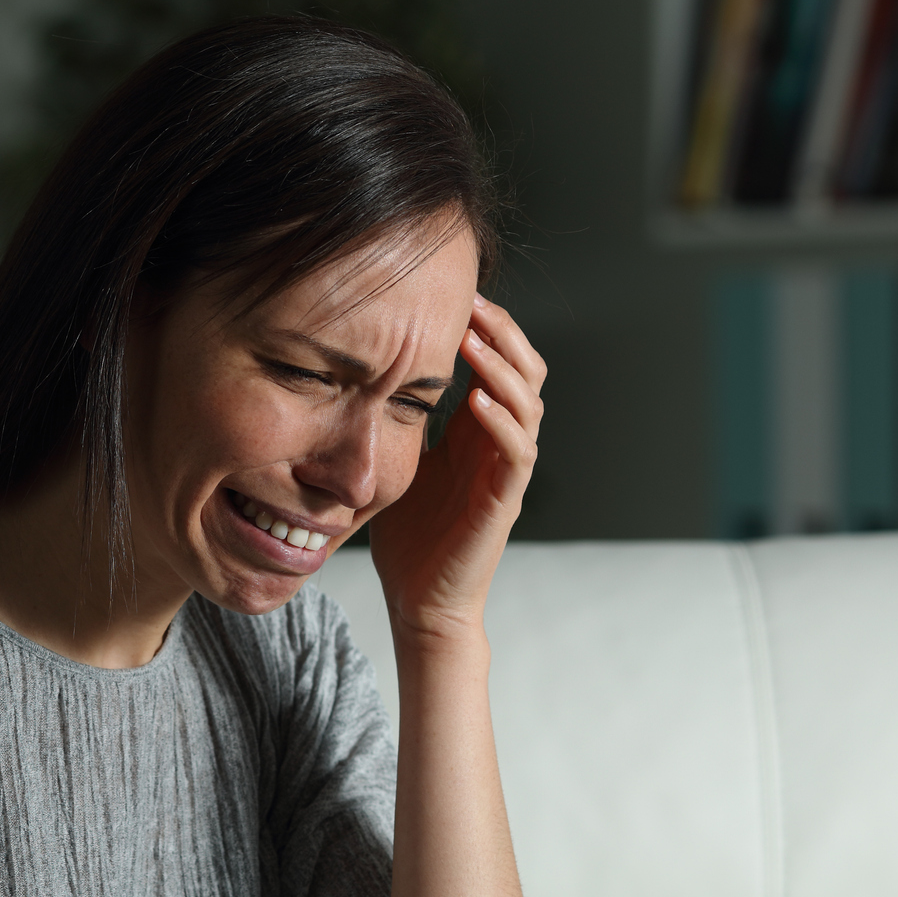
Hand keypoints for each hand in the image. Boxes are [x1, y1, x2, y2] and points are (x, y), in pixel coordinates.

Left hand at [367, 293, 545, 649]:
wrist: (421, 602)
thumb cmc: (410, 538)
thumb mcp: (399, 461)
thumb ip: (399, 419)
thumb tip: (368, 372)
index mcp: (478, 433)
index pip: (500, 364)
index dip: (487, 327)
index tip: (455, 295)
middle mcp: (499, 446)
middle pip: (528, 372)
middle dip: (504, 333)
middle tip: (472, 303)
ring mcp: (506, 473)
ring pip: (529, 405)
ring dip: (503, 368)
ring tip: (473, 340)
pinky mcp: (503, 503)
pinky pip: (517, 453)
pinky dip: (502, 421)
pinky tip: (478, 399)